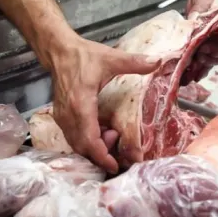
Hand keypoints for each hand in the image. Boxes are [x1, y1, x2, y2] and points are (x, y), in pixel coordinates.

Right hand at [49, 34, 159, 173]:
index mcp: (81, 104)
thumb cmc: (83, 56)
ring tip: (110, 132)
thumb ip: (134, 62)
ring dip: (94, 146)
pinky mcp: (60, 116)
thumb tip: (157, 61)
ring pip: (76, 144)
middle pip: (83, 147)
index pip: (89, 140)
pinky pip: (73, 136)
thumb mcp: (111, 58)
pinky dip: (87, 139)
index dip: (102, 156)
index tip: (114, 165)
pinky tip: (100, 129)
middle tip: (117, 142)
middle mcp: (69, 115)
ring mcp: (62, 117)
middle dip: (101, 152)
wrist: (59, 51)